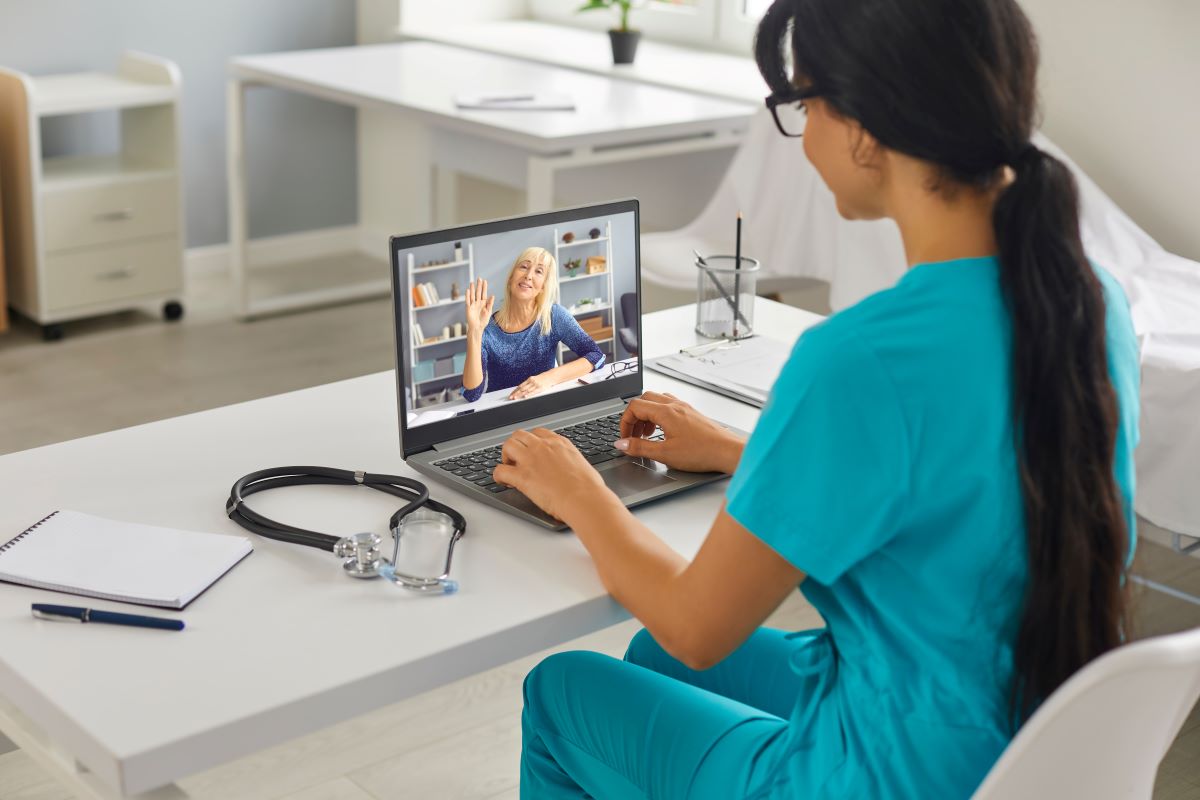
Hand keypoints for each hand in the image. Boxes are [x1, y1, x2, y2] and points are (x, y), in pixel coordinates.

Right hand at [465, 279, 493, 333]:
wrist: (478, 327)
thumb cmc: (484, 320)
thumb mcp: (488, 311)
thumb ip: (490, 303)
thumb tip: (492, 296)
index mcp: (483, 303)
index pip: (484, 293)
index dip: (484, 287)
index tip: (485, 281)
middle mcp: (478, 302)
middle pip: (478, 292)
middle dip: (478, 286)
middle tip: (479, 278)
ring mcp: (473, 305)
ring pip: (472, 295)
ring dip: (472, 289)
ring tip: (472, 282)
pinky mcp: (468, 308)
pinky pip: (468, 300)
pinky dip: (468, 295)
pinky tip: (468, 290)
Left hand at [493, 428, 611, 522]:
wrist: (584, 499)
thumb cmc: (589, 488)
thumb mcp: (582, 465)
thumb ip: (570, 462)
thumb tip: (570, 470)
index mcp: (559, 444)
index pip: (539, 433)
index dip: (532, 442)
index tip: (532, 452)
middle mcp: (543, 447)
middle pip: (520, 435)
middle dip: (516, 445)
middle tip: (517, 459)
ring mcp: (531, 460)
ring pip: (508, 446)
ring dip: (505, 456)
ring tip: (509, 467)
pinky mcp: (522, 476)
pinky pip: (500, 470)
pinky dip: (498, 476)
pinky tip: (502, 482)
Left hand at [509, 372, 553, 399]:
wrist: (551, 376)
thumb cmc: (542, 379)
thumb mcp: (534, 379)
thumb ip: (528, 384)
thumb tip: (521, 389)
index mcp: (529, 379)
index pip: (520, 386)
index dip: (515, 390)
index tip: (511, 394)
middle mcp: (532, 382)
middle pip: (522, 389)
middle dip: (515, 394)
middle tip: (510, 397)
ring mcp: (536, 385)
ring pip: (526, 391)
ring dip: (520, 395)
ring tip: (515, 398)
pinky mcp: (540, 388)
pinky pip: (533, 392)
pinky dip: (529, 394)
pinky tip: (525, 397)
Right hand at [616, 392, 744, 473]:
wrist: (727, 451)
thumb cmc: (701, 452)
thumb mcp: (665, 453)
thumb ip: (640, 447)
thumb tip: (622, 444)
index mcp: (666, 412)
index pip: (634, 406)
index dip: (624, 422)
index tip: (625, 437)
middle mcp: (674, 405)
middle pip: (644, 400)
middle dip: (634, 417)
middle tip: (633, 435)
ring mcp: (684, 407)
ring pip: (657, 401)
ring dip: (646, 415)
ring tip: (647, 435)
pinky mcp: (691, 413)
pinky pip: (669, 406)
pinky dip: (659, 415)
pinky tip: (662, 431)